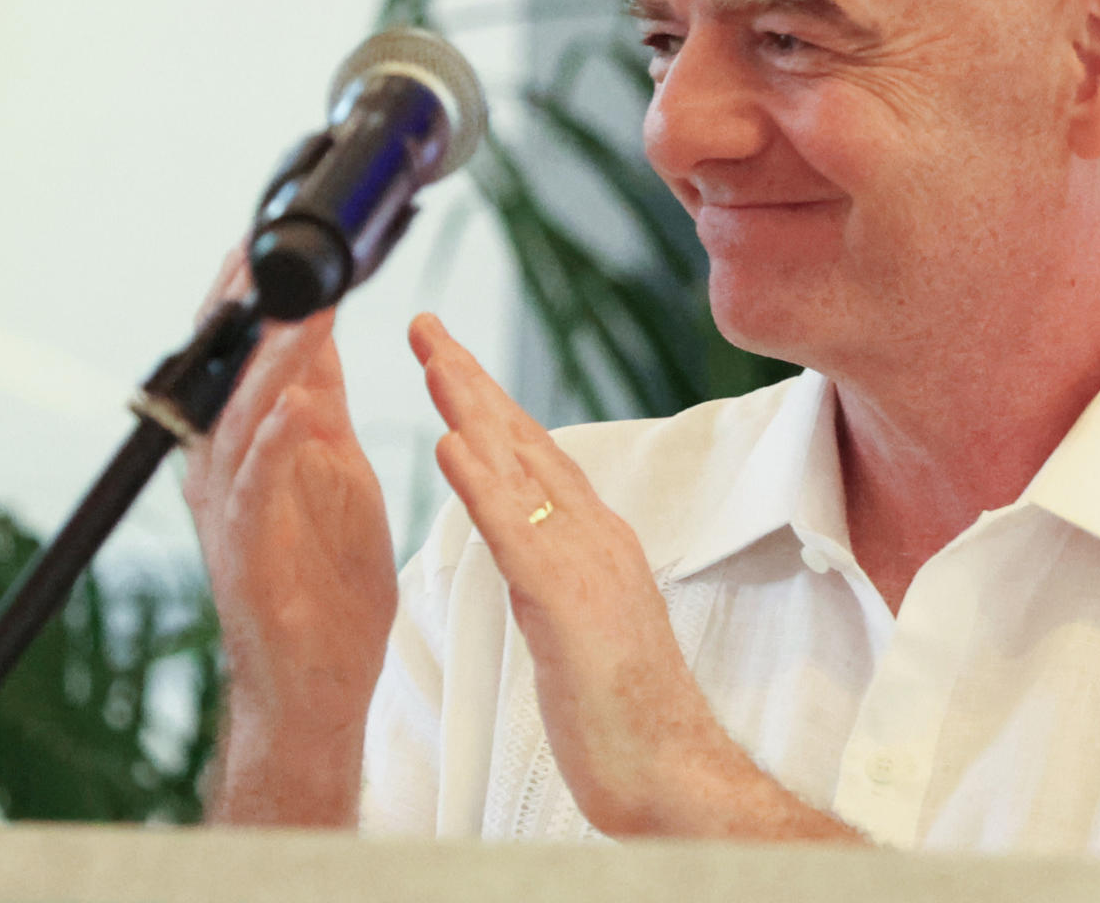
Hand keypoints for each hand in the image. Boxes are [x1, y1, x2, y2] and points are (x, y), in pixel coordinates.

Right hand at [181, 250, 397, 823]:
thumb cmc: (327, 581)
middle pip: (228, 377)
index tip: (260, 241)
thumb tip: (320, 331)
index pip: (241, 359)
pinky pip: (259, 488)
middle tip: (263, 254)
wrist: (319, 680)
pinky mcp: (249, 552)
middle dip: (244, 315)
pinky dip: (277, 445)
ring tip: (304, 314)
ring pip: (243, 421)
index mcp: (250, 448)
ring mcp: (233, 511)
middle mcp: (228, 471)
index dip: (246, 300)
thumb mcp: (334, 469)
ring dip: (273, 365)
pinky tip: (298, 408)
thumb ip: (321, 401)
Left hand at [408, 313, 858, 841]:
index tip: (448, 359)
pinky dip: (483, 483)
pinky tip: (452, 444)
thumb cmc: (622, 716)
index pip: (532, 457)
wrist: (672, 774)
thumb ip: (553, 576)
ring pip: (521, 469)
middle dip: (473, 380)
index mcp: (593, 542)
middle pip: (525, 441)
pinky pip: (517, 532)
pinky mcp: (569, 604)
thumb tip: (523, 545)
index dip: (488, 404)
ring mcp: (586, 565)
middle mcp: (594, 537)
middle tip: (428, 325)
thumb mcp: (578, 628)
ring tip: (432, 355)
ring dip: (473, 407)